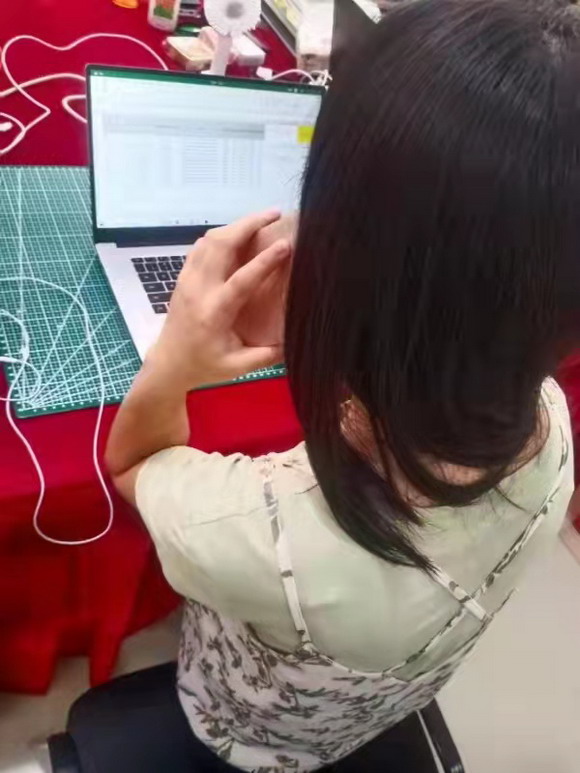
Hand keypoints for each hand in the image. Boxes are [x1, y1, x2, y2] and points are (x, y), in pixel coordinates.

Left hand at [146, 210, 290, 389]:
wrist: (168, 363)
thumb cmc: (205, 366)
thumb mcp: (239, 367)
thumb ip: (268, 355)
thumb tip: (299, 340)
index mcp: (215, 313)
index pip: (242, 279)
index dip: (265, 260)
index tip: (286, 244)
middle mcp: (199, 290)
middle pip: (221, 245)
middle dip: (248, 224)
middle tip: (275, 214)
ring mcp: (187, 280)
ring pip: (209, 240)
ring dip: (235, 225)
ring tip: (260, 220)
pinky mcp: (183, 277)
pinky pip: (200, 246)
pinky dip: (220, 235)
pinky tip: (237, 233)